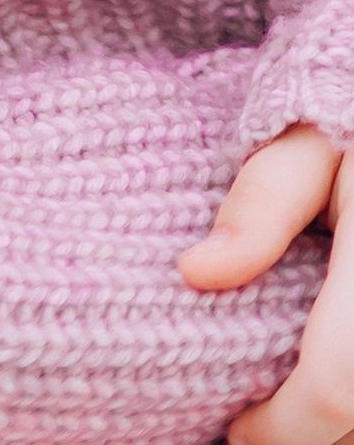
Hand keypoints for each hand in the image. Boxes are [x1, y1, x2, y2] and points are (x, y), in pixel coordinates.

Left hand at [182, 123, 352, 443]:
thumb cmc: (344, 119)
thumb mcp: (303, 143)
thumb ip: (260, 203)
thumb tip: (195, 272)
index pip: (338, 383)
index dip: (285, 426)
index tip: (236, 429)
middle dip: (304, 435)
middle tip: (251, 428)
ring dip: (333, 426)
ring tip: (278, 405)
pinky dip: (351, 409)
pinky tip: (311, 385)